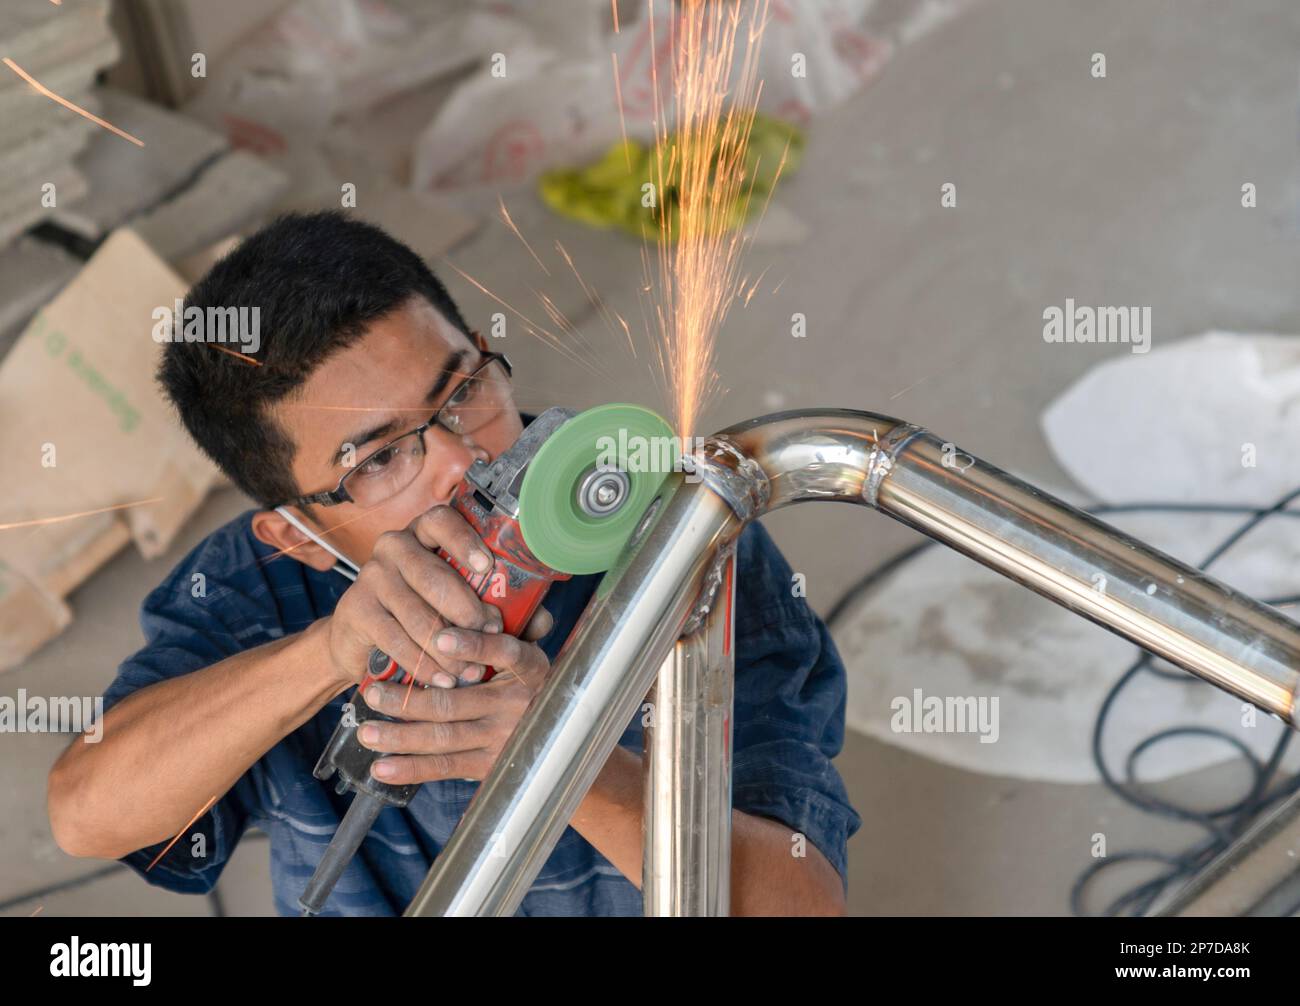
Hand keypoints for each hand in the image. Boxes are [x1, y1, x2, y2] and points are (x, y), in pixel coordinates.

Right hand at [324, 506, 504, 686]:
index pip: (442, 521)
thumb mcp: (462, 606)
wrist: (363, 640)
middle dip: (466, 610)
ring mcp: (372, 575)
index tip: (486, 566)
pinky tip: (442, 679)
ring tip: (471, 670)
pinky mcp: (356, 608)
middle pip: (433, 576)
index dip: (464, 542)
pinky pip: (395, 638)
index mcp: (425, 533)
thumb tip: (542, 621)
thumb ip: (504, 609)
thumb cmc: (426, 613)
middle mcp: (395, 546)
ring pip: (416, 613)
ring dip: (448, 647)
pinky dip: (422, 664)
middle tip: (490, 634)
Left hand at [356, 617, 554, 782]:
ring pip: (443, 738)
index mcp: (529, 666)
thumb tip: (513, 604)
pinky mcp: (489, 764)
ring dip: (400, 735)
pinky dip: (411, 769)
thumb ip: (521, 624)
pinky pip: (445, 767)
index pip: (503, 653)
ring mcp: (502, 738)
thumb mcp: (532, 646)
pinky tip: (381, 767)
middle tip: (371, 693)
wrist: (559, 727)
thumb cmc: (529, 675)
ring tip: (366, 731)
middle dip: (407, 700)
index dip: (472, 645)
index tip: (440, 637)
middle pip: (455, 703)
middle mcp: (516, 704)